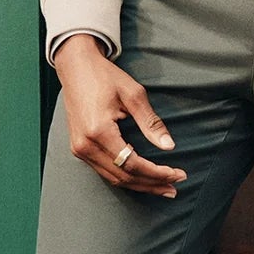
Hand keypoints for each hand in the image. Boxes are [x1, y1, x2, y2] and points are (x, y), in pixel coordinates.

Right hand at [55, 34, 187, 196]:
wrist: (75, 67)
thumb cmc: (105, 76)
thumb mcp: (133, 94)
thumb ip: (151, 123)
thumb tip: (169, 146)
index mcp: (98, 131)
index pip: (132, 164)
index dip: (157, 173)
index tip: (178, 174)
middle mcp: (85, 145)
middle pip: (123, 177)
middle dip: (152, 184)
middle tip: (175, 187)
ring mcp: (79, 149)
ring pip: (113, 178)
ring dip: (140, 184)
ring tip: (163, 187)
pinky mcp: (78, 148)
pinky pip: (105, 171)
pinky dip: (125, 177)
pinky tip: (143, 178)